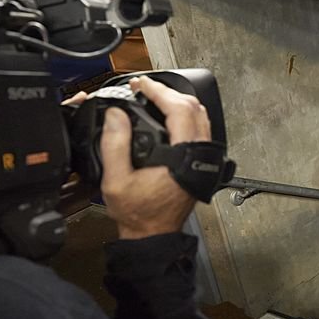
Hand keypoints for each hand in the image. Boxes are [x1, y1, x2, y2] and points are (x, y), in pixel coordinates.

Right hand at [99, 76, 210, 238]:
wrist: (153, 234)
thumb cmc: (138, 213)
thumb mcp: (115, 180)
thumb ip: (114, 145)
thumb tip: (116, 115)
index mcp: (181, 157)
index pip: (179, 110)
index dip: (158, 91)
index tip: (141, 84)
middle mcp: (198, 155)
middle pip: (193, 107)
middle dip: (167, 91)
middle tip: (144, 87)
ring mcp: (203, 158)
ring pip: (200, 116)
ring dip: (178, 101)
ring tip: (154, 95)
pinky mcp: (202, 161)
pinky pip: (200, 127)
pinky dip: (185, 113)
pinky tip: (168, 113)